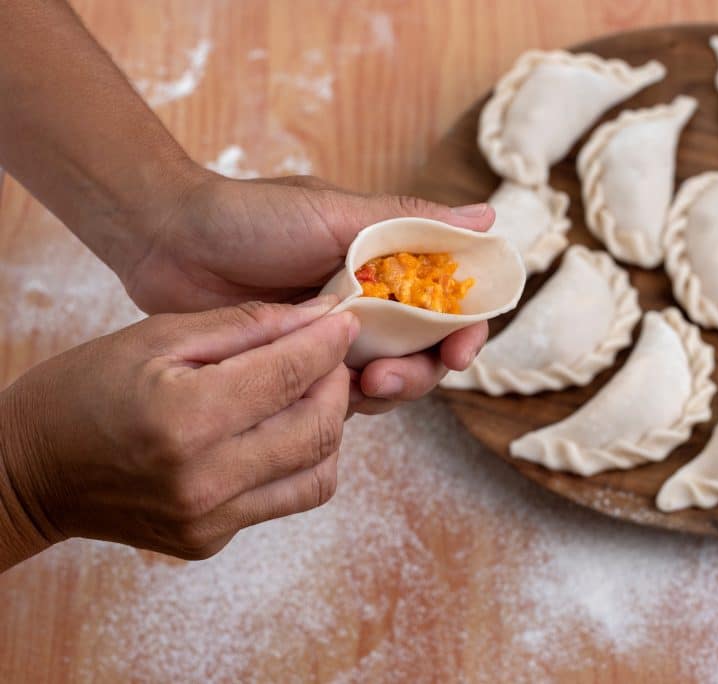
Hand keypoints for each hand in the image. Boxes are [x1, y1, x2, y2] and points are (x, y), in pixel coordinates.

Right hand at [0, 296, 356, 566]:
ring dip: (328, 428)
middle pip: (319, 429)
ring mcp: (211, 519)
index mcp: (185, 419)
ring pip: (319, 473)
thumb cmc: (81, 392)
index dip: (328, 344)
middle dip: (337, 384)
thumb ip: (244, 327)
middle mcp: (205, 480)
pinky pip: (284, 498)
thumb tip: (316, 315)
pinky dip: (297, 460)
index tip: (345, 321)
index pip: (290, 377)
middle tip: (327, 356)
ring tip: (308, 394)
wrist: (27, 473)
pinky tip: (276, 431)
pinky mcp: (211, 540)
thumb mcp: (155, 337)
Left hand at [109, 168, 492, 414]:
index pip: (449, 304)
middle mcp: (371, 303)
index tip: (459, 349)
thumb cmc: (254, 216)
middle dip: (422, 372)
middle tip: (391, 378)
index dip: (464, 330)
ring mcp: (336, 339)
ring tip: (361, 386)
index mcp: (388, 263)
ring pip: (389, 380)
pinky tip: (325, 395)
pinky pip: (338, 398)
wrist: (170, 241)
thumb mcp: (337, 213)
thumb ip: (411, 222)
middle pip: (426, 352)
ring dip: (389, 390)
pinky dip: (343, 403)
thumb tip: (488, 217)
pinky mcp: (300, 367)